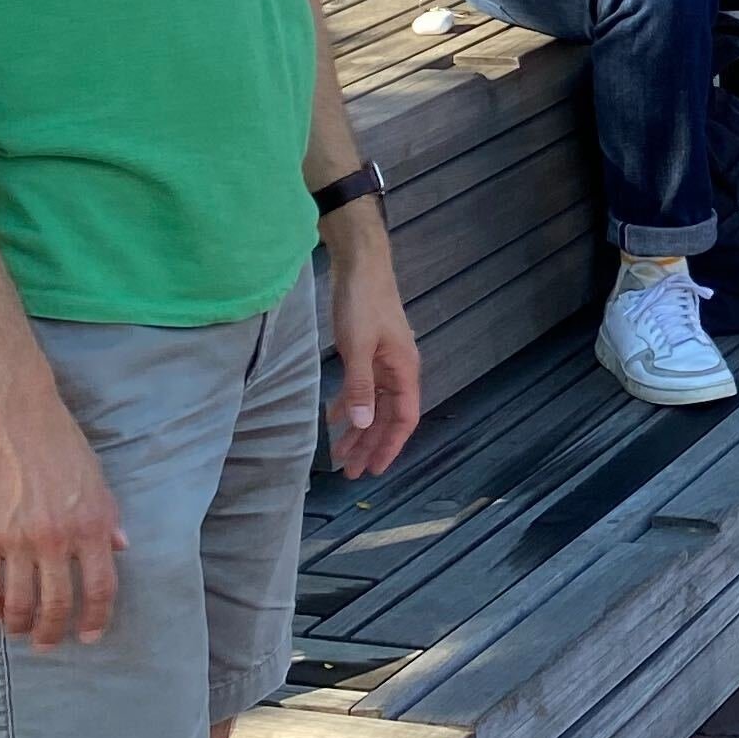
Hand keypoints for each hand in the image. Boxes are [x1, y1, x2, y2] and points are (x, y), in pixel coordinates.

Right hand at [0, 384, 124, 647]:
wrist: (12, 413)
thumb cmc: (57, 440)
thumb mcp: (96, 478)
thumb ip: (107, 517)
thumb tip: (121, 548)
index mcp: (93, 525)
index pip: (101, 588)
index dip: (95, 619)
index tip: (88, 636)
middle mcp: (59, 539)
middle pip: (58, 605)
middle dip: (52, 632)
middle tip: (47, 644)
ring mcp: (20, 540)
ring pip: (19, 604)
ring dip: (18, 626)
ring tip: (17, 632)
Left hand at [323, 224, 424, 479]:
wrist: (360, 264)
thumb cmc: (362, 303)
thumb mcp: (358, 347)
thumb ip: (360, 387)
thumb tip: (362, 425)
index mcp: (404, 370)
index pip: (404, 418)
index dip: (390, 446)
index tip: (373, 470)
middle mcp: (399, 369)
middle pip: (388, 416)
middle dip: (370, 444)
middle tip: (350, 473)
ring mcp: (384, 360)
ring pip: (374, 404)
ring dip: (359, 429)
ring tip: (341, 454)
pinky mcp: (369, 351)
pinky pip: (363, 388)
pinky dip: (350, 404)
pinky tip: (334, 418)